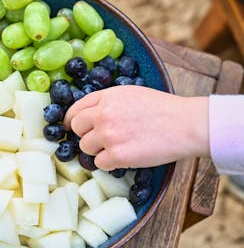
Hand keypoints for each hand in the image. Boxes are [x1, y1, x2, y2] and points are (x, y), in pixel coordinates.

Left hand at [63, 85, 208, 170]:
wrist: (186, 124)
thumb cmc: (162, 108)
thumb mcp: (129, 94)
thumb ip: (106, 101)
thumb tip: (88, 114)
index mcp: (106, 97)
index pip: (75, 109)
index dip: (71, 120)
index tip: (72, 128)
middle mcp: (103, 114)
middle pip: (77, 129)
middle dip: (85, 135)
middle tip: (101, 140)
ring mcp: (109, 135)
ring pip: (85, 148)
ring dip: (97, 150)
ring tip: (117, 148)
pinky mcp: (118, 156)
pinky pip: (99, 164)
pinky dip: (109, 164)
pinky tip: (123, 158)